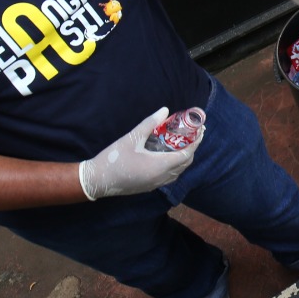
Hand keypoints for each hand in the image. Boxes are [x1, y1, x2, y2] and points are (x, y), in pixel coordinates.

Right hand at [77, 108, 200, 200]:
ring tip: (182, 143)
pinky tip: (168, 156)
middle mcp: (161, 178)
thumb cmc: (114, 158)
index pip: (186, 154)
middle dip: (192, 148)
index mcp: (160, 166)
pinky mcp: (149, 187)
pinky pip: (169, 177)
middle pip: (185, 164)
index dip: (196, 142)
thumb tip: (164, 110)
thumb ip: (149, 123)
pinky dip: (174, 166)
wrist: (97, 180)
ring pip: (177, 172)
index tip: (201, 130)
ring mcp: (155, 184)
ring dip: (183, 158)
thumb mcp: (132, 138)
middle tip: (193, 134)